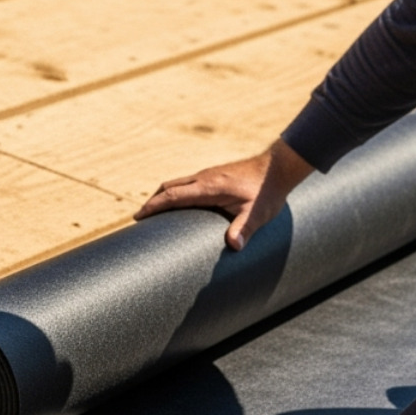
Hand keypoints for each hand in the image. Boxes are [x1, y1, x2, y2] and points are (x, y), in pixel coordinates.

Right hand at [135, 138, 313, 250]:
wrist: (277, 168)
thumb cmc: (267, 192)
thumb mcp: (257, 213)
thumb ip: (244, 229)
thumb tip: (233, 246)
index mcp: (208, 187)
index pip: (172, 195)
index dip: (153, 206)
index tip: (138, 217)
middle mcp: (203, 178)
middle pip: (168, 187)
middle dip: (152, 202)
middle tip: (139, 219)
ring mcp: (208, 175)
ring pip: (176, 183)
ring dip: (162, 196)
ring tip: (154, 213)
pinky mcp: (214, 176)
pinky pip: (187, 184)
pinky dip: (175, 193)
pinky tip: (179, 205)